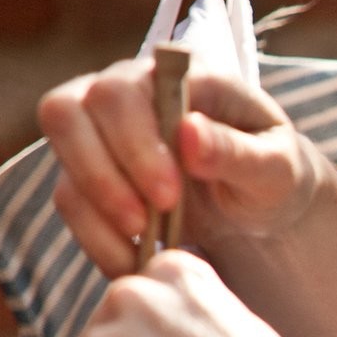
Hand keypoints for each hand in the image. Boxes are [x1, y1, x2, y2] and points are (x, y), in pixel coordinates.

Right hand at [38, 59, 324, 274]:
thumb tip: (189, 133)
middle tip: (146, 223)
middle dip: (103, 175)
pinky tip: (133, 261)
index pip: (121, 90)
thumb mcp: (276, 168)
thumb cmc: (273, 174)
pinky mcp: (90, 172)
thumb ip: (238, 151)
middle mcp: (127, 90)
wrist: (264, 206)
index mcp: (177, 76)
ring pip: (60, 152)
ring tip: (143, 245)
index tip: (169, 195)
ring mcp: (101, 129)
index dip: (134, 143)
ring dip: (94, 206)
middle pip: (67, 111)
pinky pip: (69, 198)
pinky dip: (95, 236)